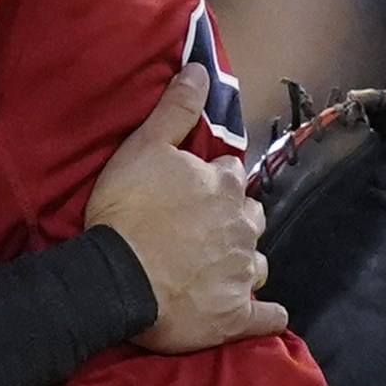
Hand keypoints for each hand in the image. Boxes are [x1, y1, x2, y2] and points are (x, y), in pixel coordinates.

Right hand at [85, 65, 286, 351]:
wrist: (119, 277)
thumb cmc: (127, 212)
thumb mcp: (144, 147)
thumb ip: (176, 109)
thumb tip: (201, 69)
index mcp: (225, 186)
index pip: (232, 175)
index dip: (214, 180)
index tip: (197, 188)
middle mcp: (243, 226)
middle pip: (252, 216)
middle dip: (235, 219)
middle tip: (206, 227)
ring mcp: (242, 273)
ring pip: (257, 262)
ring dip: (244, 262)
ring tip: (220, 267)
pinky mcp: (236, 314)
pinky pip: (265, 316)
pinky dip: (266, 314)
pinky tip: (263, 314)